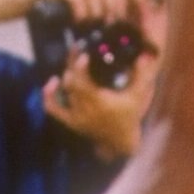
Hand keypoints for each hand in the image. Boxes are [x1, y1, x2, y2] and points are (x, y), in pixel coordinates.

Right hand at [29, 0, 133, 28]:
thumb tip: (108, 21)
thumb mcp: (72, 4)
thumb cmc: (46, 6)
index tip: (122, 18)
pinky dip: (80, 10)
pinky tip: (78, 20)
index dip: (121, 0)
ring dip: (95, 10)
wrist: (19, 0)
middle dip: (111, 6)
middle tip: (109, 23)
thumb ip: (88, 6)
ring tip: (92, 24)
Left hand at [45, 43, 152, 160]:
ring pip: (64, 91)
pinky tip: (53, 81)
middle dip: (72, 65)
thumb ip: (142, 76)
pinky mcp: (70, 121)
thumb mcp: (138, 97)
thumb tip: (144, 56)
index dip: (80, 67)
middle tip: (78, 51)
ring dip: (67, 74)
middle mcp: (85, 109)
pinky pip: (53, 109)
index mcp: (99, 102)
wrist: (119, 143)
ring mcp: (75, 115)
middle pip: (71, 83)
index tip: (84, 54)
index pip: (82, 83)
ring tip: (72, 60)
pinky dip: (49, 95)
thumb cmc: (129, 117)